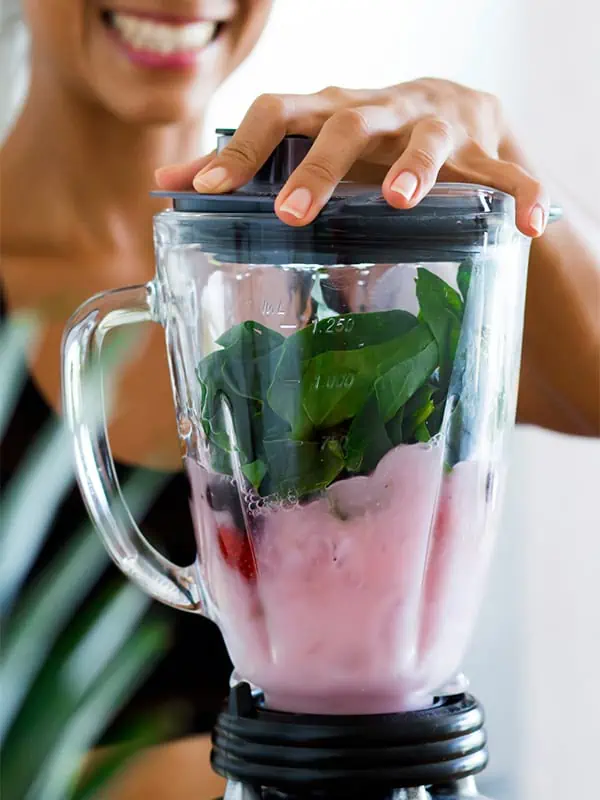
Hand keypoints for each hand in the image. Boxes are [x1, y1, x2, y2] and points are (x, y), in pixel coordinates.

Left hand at [156, 80, 547, 236]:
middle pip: (344, 123)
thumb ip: (243, 166)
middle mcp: (377, 111)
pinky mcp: (485, 148)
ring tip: (400, 202)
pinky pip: (508, 172)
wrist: (453, 111)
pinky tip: (531, 226)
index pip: (274, 114)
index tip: (203, 192)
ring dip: (415, 168)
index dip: (240, 151)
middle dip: (318, 166)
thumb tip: (164, 186)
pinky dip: (522, 194)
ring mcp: (434, 126)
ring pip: (427, 139)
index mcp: (326, 111)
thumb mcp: (305, 145)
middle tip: (293, 213)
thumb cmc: (364, 141)